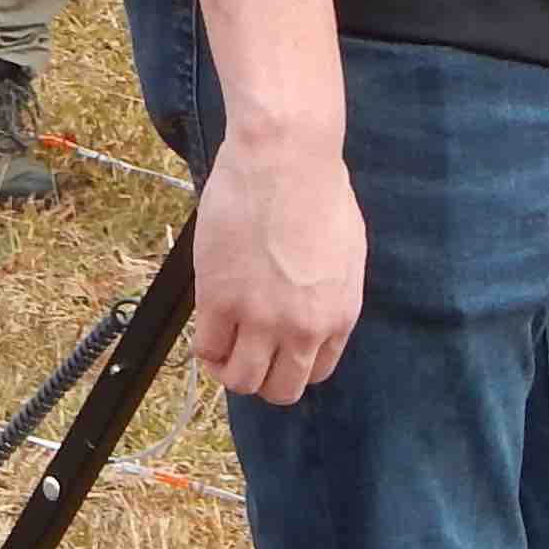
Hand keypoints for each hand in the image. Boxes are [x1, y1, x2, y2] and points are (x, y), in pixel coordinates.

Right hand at [189, 135, 364, 403]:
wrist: (285, 158)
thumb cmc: (318, 189)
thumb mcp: (345, 253)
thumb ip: (329, 293)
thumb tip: (309, 309)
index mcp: (338, 316)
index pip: (315, 373)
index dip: (290, 363)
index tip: (274, 348)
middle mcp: (303, 328)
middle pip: (280, 390)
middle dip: (261, 378)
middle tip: (244, 352)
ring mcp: (260, 318)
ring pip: (240, 381)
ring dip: (228, 369)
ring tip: (220, 345)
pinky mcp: (220, 299)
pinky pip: (207, 349)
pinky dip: (203, 348)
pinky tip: (204, 329)